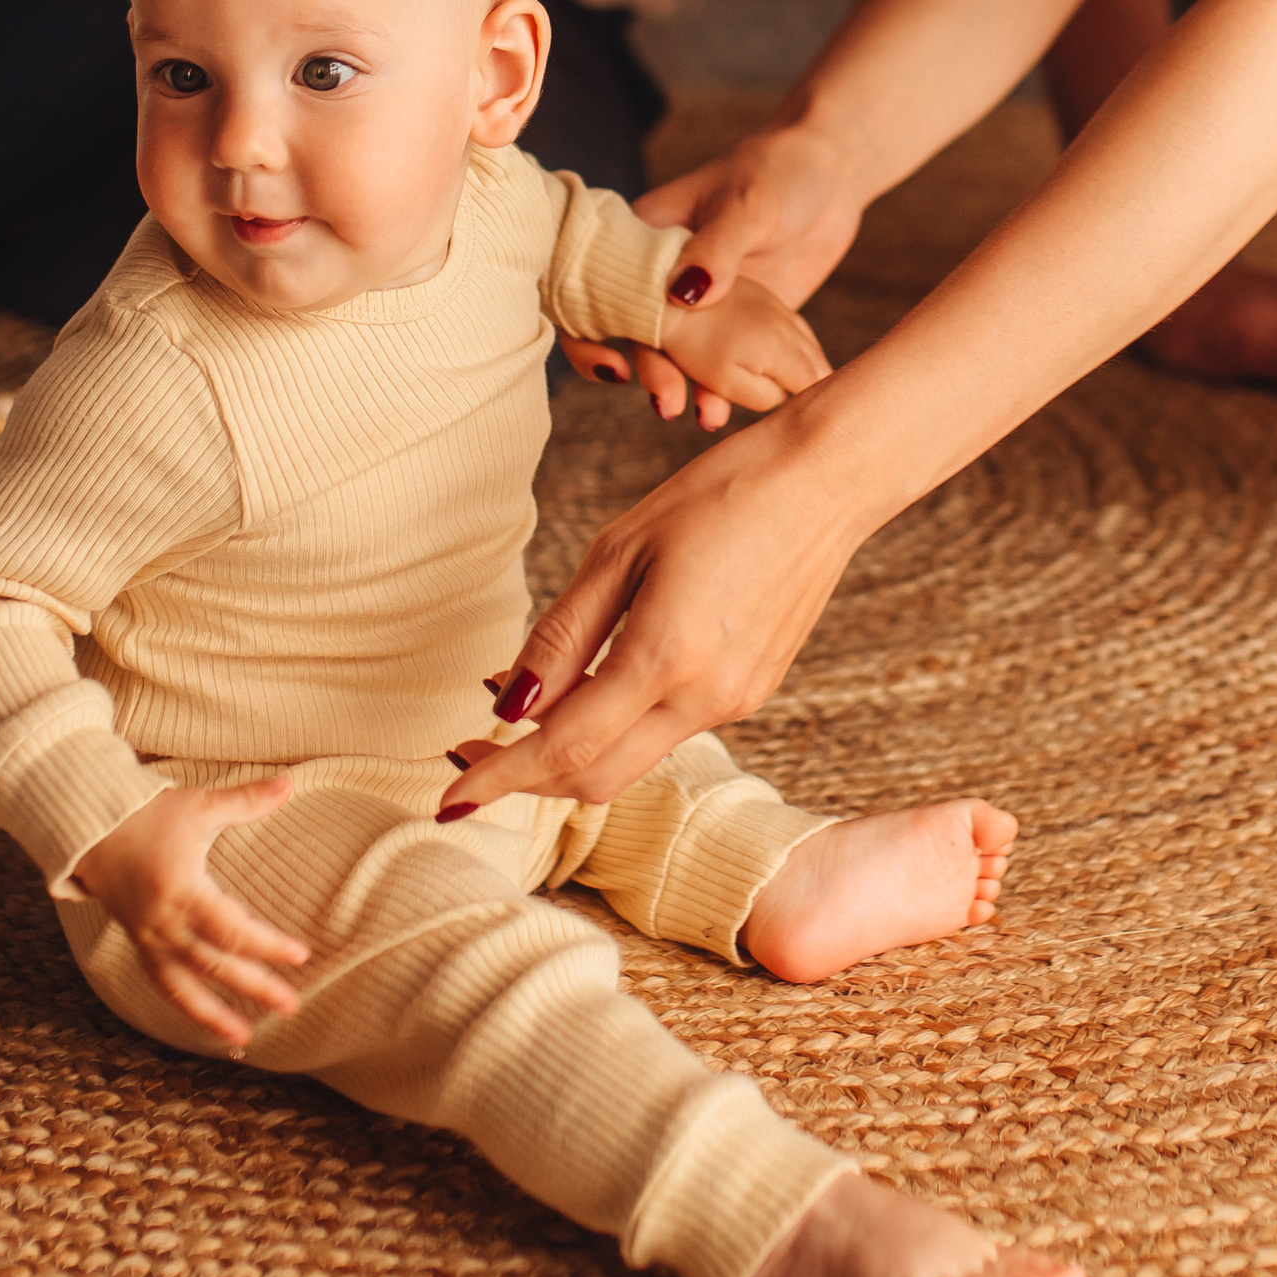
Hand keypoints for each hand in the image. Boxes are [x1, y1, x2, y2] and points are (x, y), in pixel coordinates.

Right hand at [68, 776, 309, 1044]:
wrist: (89, 828)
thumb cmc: (148, 815)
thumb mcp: (198, 805)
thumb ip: (246, 800)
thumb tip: (290, 783)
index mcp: (180, 889)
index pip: (231, 929)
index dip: (266, 946)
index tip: (300, 955)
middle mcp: (162, 922)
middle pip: (213, 965)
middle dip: (252, 988)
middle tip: (291, 1007)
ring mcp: (147, 938)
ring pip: (181, 988)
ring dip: (213, 1016)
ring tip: (244, 1040)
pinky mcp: (138, 944)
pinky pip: (164, 984)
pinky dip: (187, 1007)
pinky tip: (211, 1023)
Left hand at [448, 404, 854, 811]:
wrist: (827, 480)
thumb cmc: (719, 493)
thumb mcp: (621, 548)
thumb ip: (562, 635)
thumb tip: (508, 704)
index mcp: (665, 660)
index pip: (563, 750)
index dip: (500, 778)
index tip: (449, 796)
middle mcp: (706, 698)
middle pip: (596, 778)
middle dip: (528, 777)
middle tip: (470, 748)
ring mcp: (736, 701)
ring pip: (633, 757)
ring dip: (572, 746)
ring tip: (523, 699)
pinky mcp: (753, 689)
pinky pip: (669, 726)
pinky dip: (619, 720)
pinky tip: (595, 677)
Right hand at [560, 118, 867, 404]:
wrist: (832, 174)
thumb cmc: (780, 171)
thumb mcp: (748, 204)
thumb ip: (717, 249)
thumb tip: (683, 296)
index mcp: (646, 239)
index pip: (598, 289)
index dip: (591, 333)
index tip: (614, 366)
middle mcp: (666, 277)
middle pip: (640, 332)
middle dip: (652, 370)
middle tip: (669, 402)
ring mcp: (705, 305)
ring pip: (684, 355)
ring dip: (690, 386)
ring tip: (708, 416)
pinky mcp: (743, 323)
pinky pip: (728, 363)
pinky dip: (728, 387)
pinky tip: (734, 408)